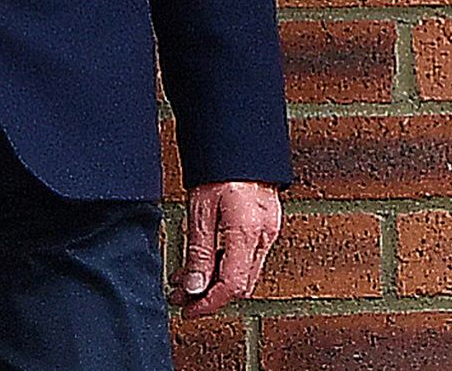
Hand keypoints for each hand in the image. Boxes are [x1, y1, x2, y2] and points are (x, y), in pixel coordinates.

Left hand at [171, 180, 280, 316]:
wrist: (241, 142)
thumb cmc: (221, 168)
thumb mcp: (200, 210)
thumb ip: (199, 251)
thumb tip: (194, 287)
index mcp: (247, 231)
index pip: (232, 285)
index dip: (209, 303)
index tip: (188, 309)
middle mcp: (264, 235)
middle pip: (241, 284)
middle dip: (210, 295)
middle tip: (182, 296)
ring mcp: (269, 231)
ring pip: (244, 272)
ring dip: (216, 281)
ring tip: (186, 280)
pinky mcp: (267, 225)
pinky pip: (248, 257)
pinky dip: (226, 265)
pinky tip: (205, 262)